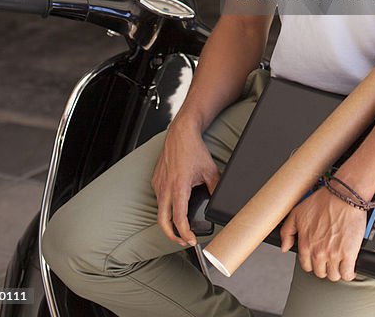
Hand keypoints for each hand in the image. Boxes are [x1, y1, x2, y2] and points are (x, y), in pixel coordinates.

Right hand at [151, 118, 219, 245]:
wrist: (181, 133)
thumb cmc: (193, 149)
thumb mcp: (210, 170)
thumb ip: (215, 188)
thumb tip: (218, 201)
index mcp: (178, 187)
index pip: (178, 219)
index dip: (184, 234)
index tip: (191, 241)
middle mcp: (165, 187)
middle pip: (162, 222)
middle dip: (172, 236)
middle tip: (183, 241)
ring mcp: (158, 183)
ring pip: (159, 211)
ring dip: (168, 222)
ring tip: (180, 228)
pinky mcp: (156, 179)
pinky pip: (159, 199)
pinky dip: (165, 208)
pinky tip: (175, 207)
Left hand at [279, 187, 366, 281]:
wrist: (344, 195)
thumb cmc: (324, 201)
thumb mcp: (297, 212)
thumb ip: (287, 231)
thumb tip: (284, 247)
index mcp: (306, 244)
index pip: (306, 265)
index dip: (312, 262)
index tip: (317, 257)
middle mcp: (318, 252)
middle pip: (320, 272)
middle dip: (324, 266)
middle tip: (329, 258)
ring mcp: (334, 255)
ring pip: (334, 275)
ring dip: (336, 270)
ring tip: (339, 261)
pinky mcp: (349, 254)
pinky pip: (348, 274)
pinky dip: (349, 273)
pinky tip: (349, 267)